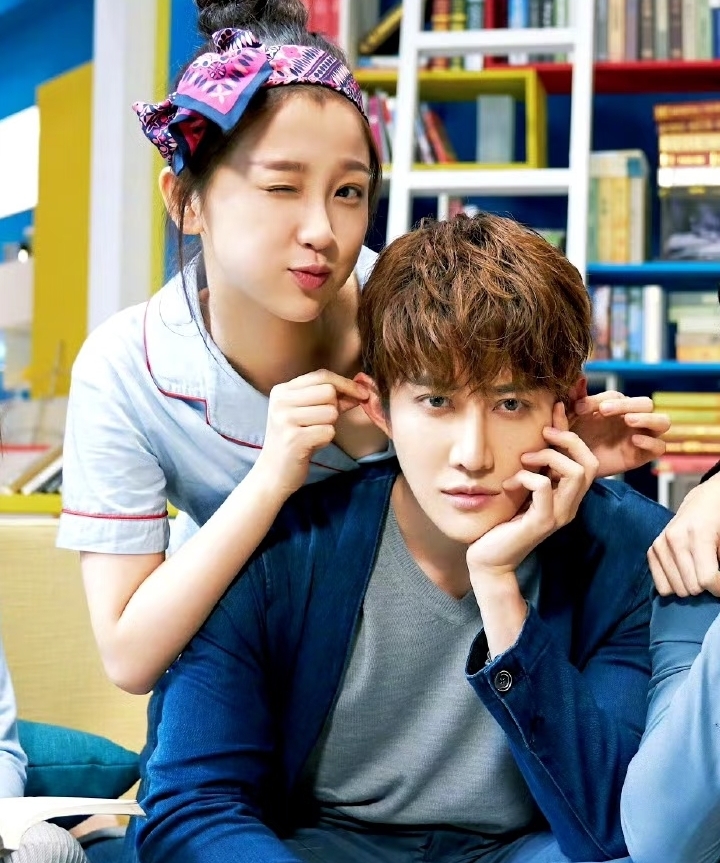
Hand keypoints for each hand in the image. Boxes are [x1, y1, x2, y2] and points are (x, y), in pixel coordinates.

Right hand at [253, 369, 368, 498]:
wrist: (273, 473)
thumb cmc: (294, 441)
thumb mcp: (309, 415)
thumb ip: (333, 400)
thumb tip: (362, 390)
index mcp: (282, 391)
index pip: (321, 375)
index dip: (345, 383)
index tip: (362, 392)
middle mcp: (281, 401)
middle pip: (328, 391)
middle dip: (334, 408)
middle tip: (321, 423)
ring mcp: (285, 419)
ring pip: (330, 412)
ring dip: (329, 426)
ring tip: (313, 435)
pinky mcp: (293, 439)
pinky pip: (328, 431)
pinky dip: (325, 440)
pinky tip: (311, 446)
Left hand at [467, 403, 598, 579]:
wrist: (490, 559)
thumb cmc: (503, 522)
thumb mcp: (522, 487)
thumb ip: (533, 466)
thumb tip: (538, 432)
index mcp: (568, 496)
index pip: (587, 458)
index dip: (572, 431)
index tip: (557, 409)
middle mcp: (570, 505)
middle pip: (590, 463)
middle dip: (568, 439)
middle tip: (543, 434)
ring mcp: (558, 515)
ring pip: (576, 472)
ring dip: (549, 457)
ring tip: (524, 460)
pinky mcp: (541, 523)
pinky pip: (544, 488)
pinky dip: (527, 477)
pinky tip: (509, 483)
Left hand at [571, 391, 669, 476]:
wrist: (574, 468)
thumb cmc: (574, 441)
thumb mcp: (570, 420)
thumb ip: (575, 400)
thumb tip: (580, 378)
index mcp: (617, 407)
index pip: (617, 396)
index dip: (599, 399)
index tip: (579, 408)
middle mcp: (634, 419)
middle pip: (645, 403)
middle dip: (627, 404)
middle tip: (605, 410)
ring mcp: (642, 436)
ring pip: (662, 421)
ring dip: (648, 418)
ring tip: (629, 420)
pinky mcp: (644, 455)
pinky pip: (659, 447)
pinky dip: (651, 442)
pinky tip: (634, 440)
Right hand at [648, 471, 719, 596]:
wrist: (706, 502)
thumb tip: (716, 584)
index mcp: (697, 533)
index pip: (707, 579)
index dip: (719, 587)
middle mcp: (674, 539)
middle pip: (691, 587)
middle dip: (706, 586)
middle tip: (712, 571)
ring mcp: (660, 545)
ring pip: (677, 590)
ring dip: (691, 586)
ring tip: (699, 570)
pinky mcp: (652, 551)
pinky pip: (662, 587)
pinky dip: (676, 585)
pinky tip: (685, 573)